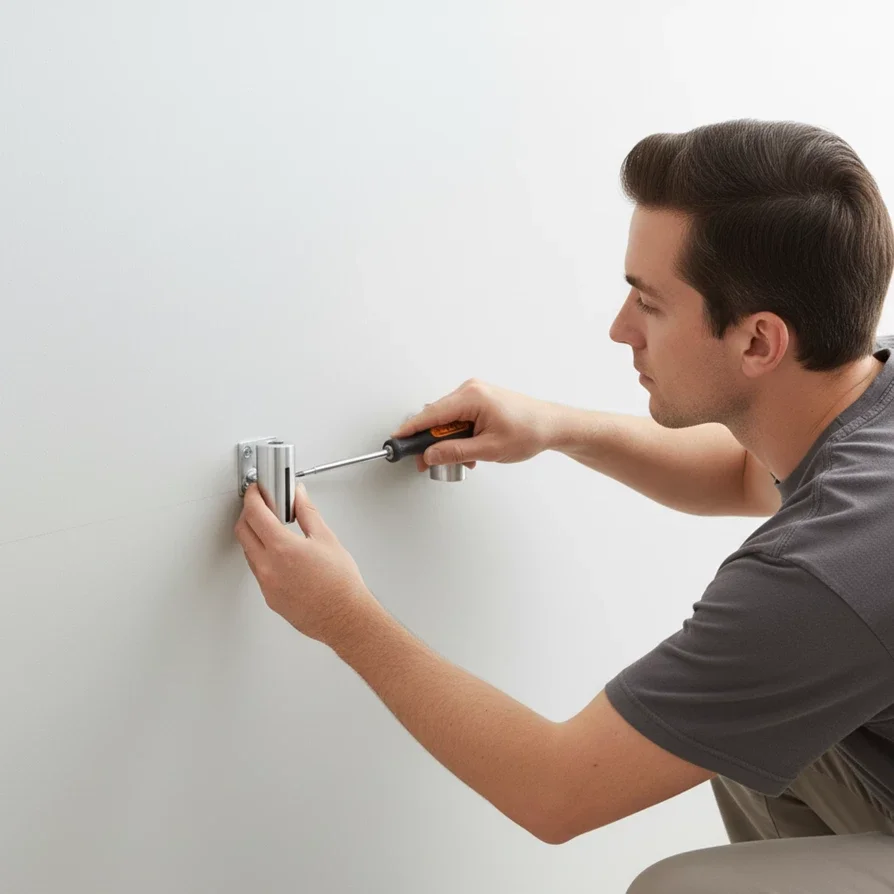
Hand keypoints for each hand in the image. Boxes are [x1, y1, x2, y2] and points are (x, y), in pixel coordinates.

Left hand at [234, 482, 374, 643]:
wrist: (344, 617)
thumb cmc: (341, 584)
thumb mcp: (326, 538)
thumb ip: (307, 513)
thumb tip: (298, 496)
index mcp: (282, 548)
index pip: (255, 513)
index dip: (253, 497)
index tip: (256, 491)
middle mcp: (268, 566)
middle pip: (243, 531)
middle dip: (248, 513)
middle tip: (261, 506)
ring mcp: (266, 584)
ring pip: (248, 551)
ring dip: (254, 535)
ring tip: (274, 530)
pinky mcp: (269, 597)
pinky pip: (258, 570)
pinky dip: (262, 555)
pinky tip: (280, 554)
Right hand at [393, 379, 559, 471]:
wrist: (552, 425)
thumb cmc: (530, 430)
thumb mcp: (489, 449)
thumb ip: (455, 452)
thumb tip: (430, 455)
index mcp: (472, 397)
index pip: (431, 414)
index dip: (411, 429)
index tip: (397, 439)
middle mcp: (471, 390)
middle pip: (437, 417)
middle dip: (433, 442)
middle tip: (430, 462)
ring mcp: (476, 393)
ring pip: (447, 419)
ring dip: (450, 441)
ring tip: (466, 458)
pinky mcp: (480, 400)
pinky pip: (459, 417)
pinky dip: (460, 435)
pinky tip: (472, 450)